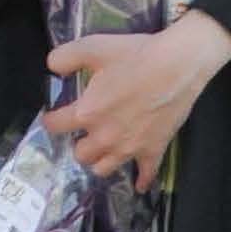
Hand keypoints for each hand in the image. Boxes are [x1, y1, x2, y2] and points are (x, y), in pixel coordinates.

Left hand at [44, 9, 230, 185]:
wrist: (179, 65)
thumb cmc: (136, 55)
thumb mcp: (94, 47)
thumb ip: (65, 57)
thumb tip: (51, 68)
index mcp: (87, 112)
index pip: (56, 125)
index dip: (51, 120)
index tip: (53, 118)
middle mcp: (104, 136)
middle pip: (80, 154)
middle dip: (79, 144)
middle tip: (85, 133)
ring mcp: (129, 148)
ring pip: (104, 169)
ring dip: (101, 161)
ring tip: (104, 151)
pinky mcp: (153, 150)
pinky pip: (146, 175)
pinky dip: (141, 180)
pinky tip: (138, 184)